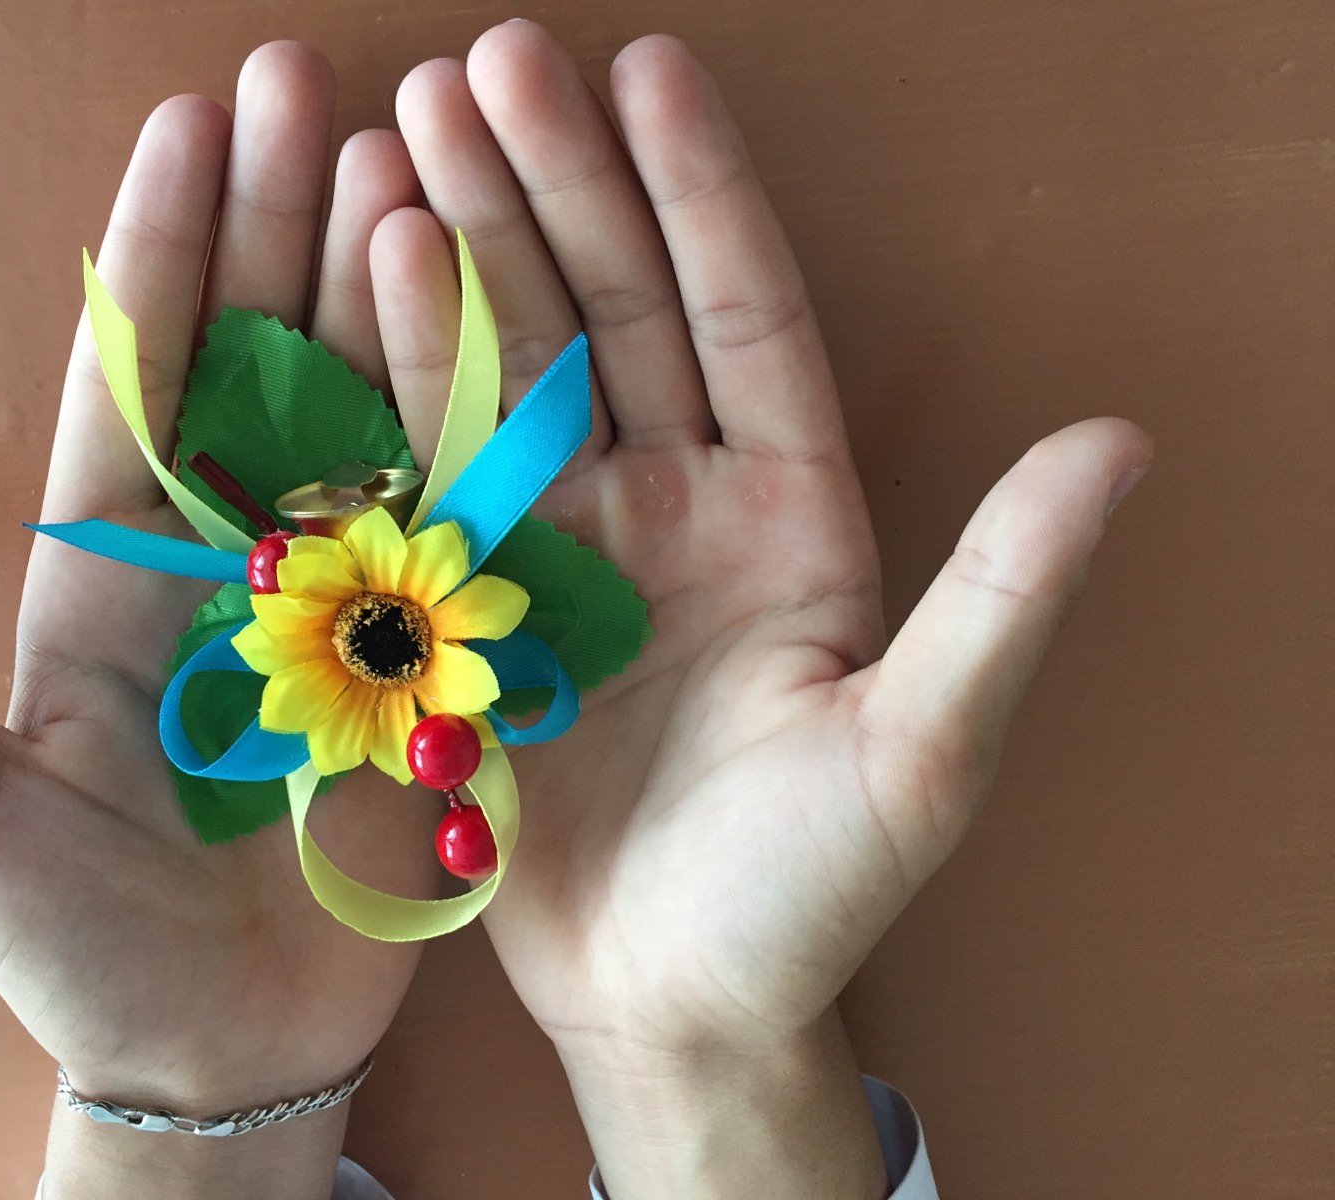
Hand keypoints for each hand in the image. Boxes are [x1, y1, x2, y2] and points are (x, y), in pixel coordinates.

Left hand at [0, 44, 432, 1198]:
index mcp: (106, 584)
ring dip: (379, 296)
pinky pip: (441, 531)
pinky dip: (464, 432)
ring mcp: (330, 607)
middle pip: (254, 368)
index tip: (191, 121)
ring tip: (409, 167)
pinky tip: (490, 333)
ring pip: (357, 422)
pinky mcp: (415, 661)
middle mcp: (223, 569)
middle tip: (314, 92)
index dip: (161, 257)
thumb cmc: (80, 954)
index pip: (134, 388)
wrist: (221, 1056)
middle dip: (277, 226)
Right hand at [372, 22, 1152, 1196]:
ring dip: (466, 244)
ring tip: (402, 124)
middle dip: (556, 183)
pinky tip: (369, 262)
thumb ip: (1006, 590)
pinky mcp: (476, 600)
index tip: (648, 69)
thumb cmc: (810, 890)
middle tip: (488, 62)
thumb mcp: (924, 744)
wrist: (672, 1000)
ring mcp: (567, 543)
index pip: (746, 316)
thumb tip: (1122, 438)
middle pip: (614, 311)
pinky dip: (402, 365)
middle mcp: (678, 503)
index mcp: (793, 511)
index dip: (699, 194)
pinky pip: (436, 463)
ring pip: (515, 365)